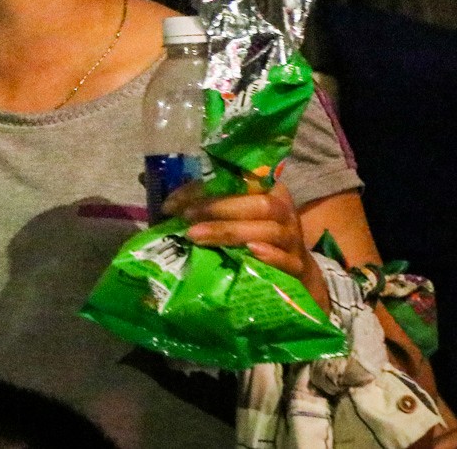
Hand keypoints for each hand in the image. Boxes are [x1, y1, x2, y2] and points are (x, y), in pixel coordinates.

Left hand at [166, 180, 327, 311]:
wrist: (294, 275)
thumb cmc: (255, 238)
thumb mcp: (232, 217)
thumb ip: (203, 205)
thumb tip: (158, 196)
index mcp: (267, 191)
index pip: (239, 180)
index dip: (206, 188)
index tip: (175, 203)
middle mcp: (284, 211)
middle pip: (258, 204)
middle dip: (219, 209)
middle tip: (186, 218)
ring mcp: (293, 240)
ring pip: (268, 229)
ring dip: (231, 231)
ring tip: (198, 236)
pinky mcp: (298, 267)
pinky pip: (287, 259)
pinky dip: (270, 255)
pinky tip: (250, 251)